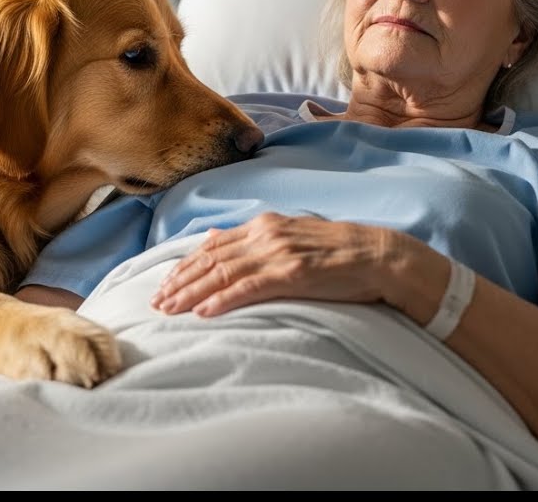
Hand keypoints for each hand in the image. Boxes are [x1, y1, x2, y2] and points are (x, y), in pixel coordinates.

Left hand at [149, 212, 413, 316]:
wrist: (379, 255)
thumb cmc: (336, 252)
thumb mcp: (288, 236)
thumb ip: (250, 239)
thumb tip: (212, 239)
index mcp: (263, 224)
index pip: (212, 245)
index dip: (185, 265)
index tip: (165, 284)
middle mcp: (266, 234)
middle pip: (211, 259)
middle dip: (181, 281)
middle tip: (157, 302)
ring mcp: (279, 253)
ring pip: (224, 273)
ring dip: (193, 292)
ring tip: (171, 309)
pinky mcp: (293, 273)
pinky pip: (250, 287)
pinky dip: (223, 299)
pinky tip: (204, 312)